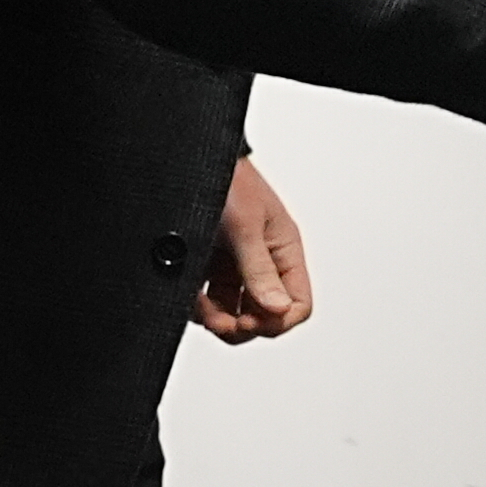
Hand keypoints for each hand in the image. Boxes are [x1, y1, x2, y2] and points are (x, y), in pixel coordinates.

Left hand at [194, 155, 312, 343]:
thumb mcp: (245, 226)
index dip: (277, 321)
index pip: (297, 304)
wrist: (187, 160)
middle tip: (222, 322)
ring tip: (201, 310)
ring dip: (218, 319)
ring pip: (235, 313)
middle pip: (266, 317)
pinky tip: (189, 296)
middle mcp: (262, 263)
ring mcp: (234, 266)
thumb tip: (278, 309)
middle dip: (244, 325)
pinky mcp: (208, 267)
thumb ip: (259, 270)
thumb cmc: (226, 179)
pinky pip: (208, 302)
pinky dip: (198, 307)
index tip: (250, 318)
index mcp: (284, 251)